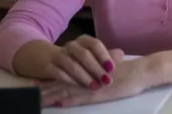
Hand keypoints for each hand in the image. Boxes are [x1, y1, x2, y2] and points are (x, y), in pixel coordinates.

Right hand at [40, 35, 115, 88]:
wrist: (43, 57)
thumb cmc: (74, 57)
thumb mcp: (89, 54)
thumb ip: (104, 56)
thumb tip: (120, 56)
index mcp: (83, 40)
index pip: (95, 44)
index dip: (104, 56)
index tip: (111, 68)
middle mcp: (71, 45)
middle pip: (84, 54)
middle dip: (96, 69)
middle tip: (106, 80)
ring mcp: (58, 55)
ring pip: (72, 64)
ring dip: (84, 77)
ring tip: (94, 86)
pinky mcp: (48, 66)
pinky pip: (58, 73)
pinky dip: (70, 80)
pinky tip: (78, 86)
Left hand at [40, 50, 154, 107]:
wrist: (141, 72)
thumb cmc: (129, 70)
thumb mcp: (112, 66)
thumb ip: (101, 68)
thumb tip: (95, 69)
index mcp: (88, 72)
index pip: (66, 75)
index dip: (50, 80)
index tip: (36, 82)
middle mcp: (87, 78)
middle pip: (62, 84)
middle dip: (45, 88)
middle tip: (29, 90)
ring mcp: (92, 86)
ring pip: (67, 91)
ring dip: (52, 96)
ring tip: (38, 99)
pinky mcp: (98, 94)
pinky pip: (80, 98)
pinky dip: (68, 101)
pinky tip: (58, 104)